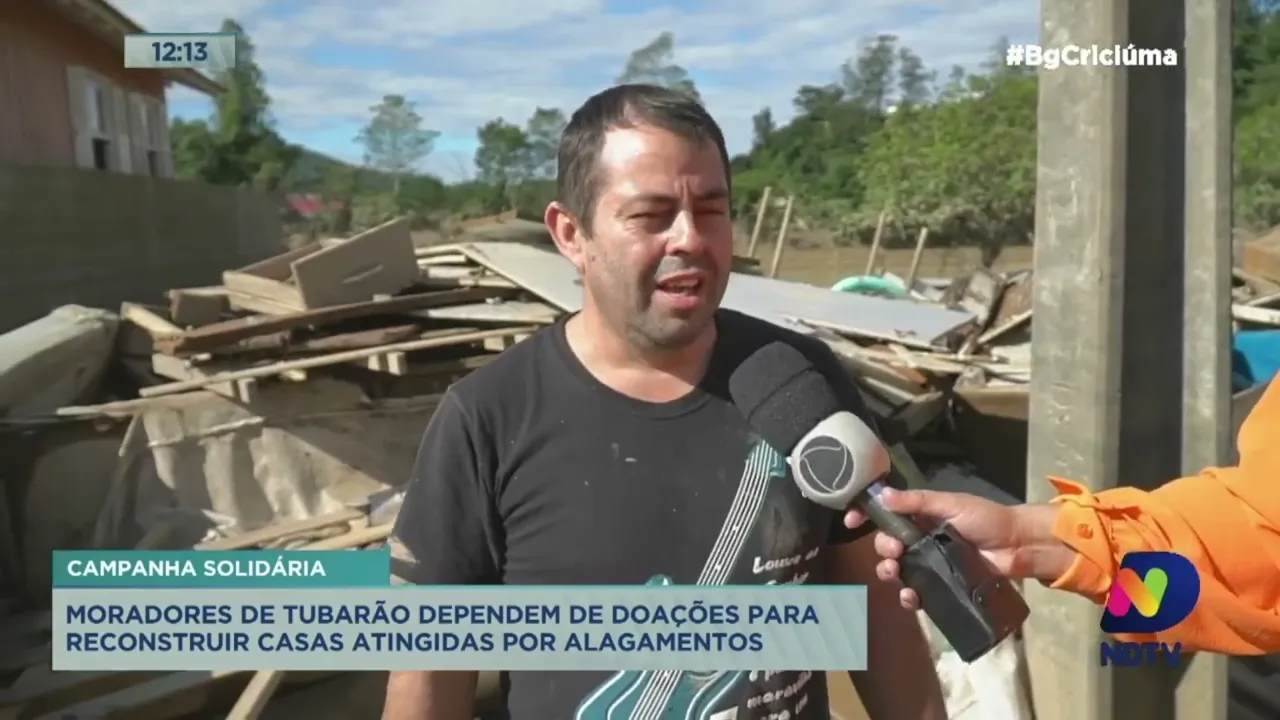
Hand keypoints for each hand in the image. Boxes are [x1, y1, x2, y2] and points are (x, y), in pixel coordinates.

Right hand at [843, 487, 1073, 609]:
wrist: (1017, 547)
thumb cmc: (986, 519)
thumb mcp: (952, 504)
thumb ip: (918, 502)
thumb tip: (883, 496)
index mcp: (921, 516)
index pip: (886, 514)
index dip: (865, 516)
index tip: (851, 521)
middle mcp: (920, 539)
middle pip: (886, 544)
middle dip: (882, 548)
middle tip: (893, 551)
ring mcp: (929, 564)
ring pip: (897, 570)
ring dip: (889, 572)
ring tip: (896, 573)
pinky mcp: (939, 586)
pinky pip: (916, 593)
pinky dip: (908, 597)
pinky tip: (911, 597)